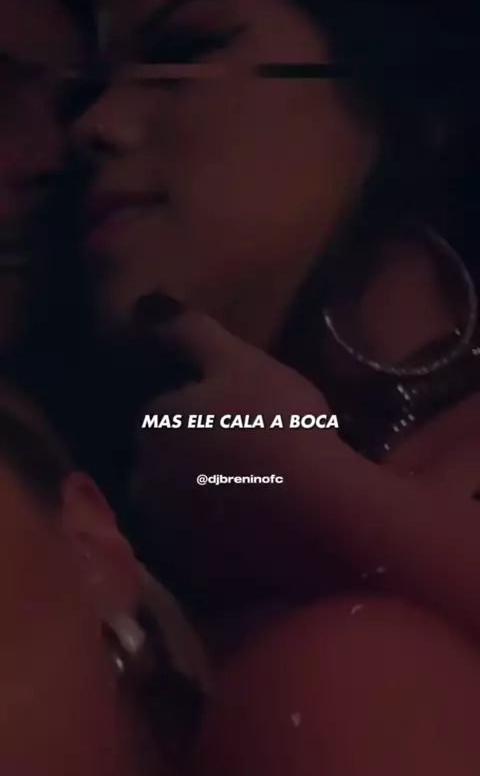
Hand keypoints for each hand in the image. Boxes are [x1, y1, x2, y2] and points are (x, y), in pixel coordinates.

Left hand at [130, 296, 340, 598]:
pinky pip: (201, 550)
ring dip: (203, 499)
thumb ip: (188, 331)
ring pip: (180, 506)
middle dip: (193, 457)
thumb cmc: (279, 426)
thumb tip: (144, 306)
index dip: (201, 412)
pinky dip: (219, 541)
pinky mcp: (195, 577)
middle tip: (249, 457)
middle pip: (165, 462)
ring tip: (256, 496)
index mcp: (153, 426)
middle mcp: (145, 480)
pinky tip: (257, 535)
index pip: (163, 412)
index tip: (240, 417)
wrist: (320, 517)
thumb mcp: (241, 361)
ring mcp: (169, 534)